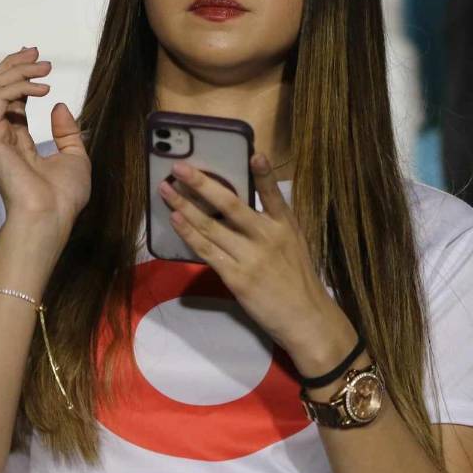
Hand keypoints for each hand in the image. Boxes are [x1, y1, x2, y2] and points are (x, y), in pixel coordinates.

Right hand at [0, 47, 90, 235]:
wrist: (51, 217)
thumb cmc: (63, 198)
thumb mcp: (75, 156)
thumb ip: (67, 131)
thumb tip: (58, 105)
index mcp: (17, 139)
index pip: (11, 97)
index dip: (22, 74)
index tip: (39, 58)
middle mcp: (1, 135)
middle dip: (15, 64)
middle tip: (37, 51)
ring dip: (17, 70)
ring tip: (44, 66)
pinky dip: (18, 86)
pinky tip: (43, 88)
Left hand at [158, 155, 357, 376]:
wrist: (306, 319)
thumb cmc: (298, 281)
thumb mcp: (295, 244)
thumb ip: (273, 224)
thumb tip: (242, 208)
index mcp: (286, 226)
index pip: (274, 194)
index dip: (263, 174)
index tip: (254, 154)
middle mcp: (268, 237)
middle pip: (231, 204)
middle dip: (202, 184)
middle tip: (179, 167)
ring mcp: (251, 257)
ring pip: (212, 226)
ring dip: (185, 205)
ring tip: (166, 189)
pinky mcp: (237, 278)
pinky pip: (207, 251)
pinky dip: (190, 234)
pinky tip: (176, 220)